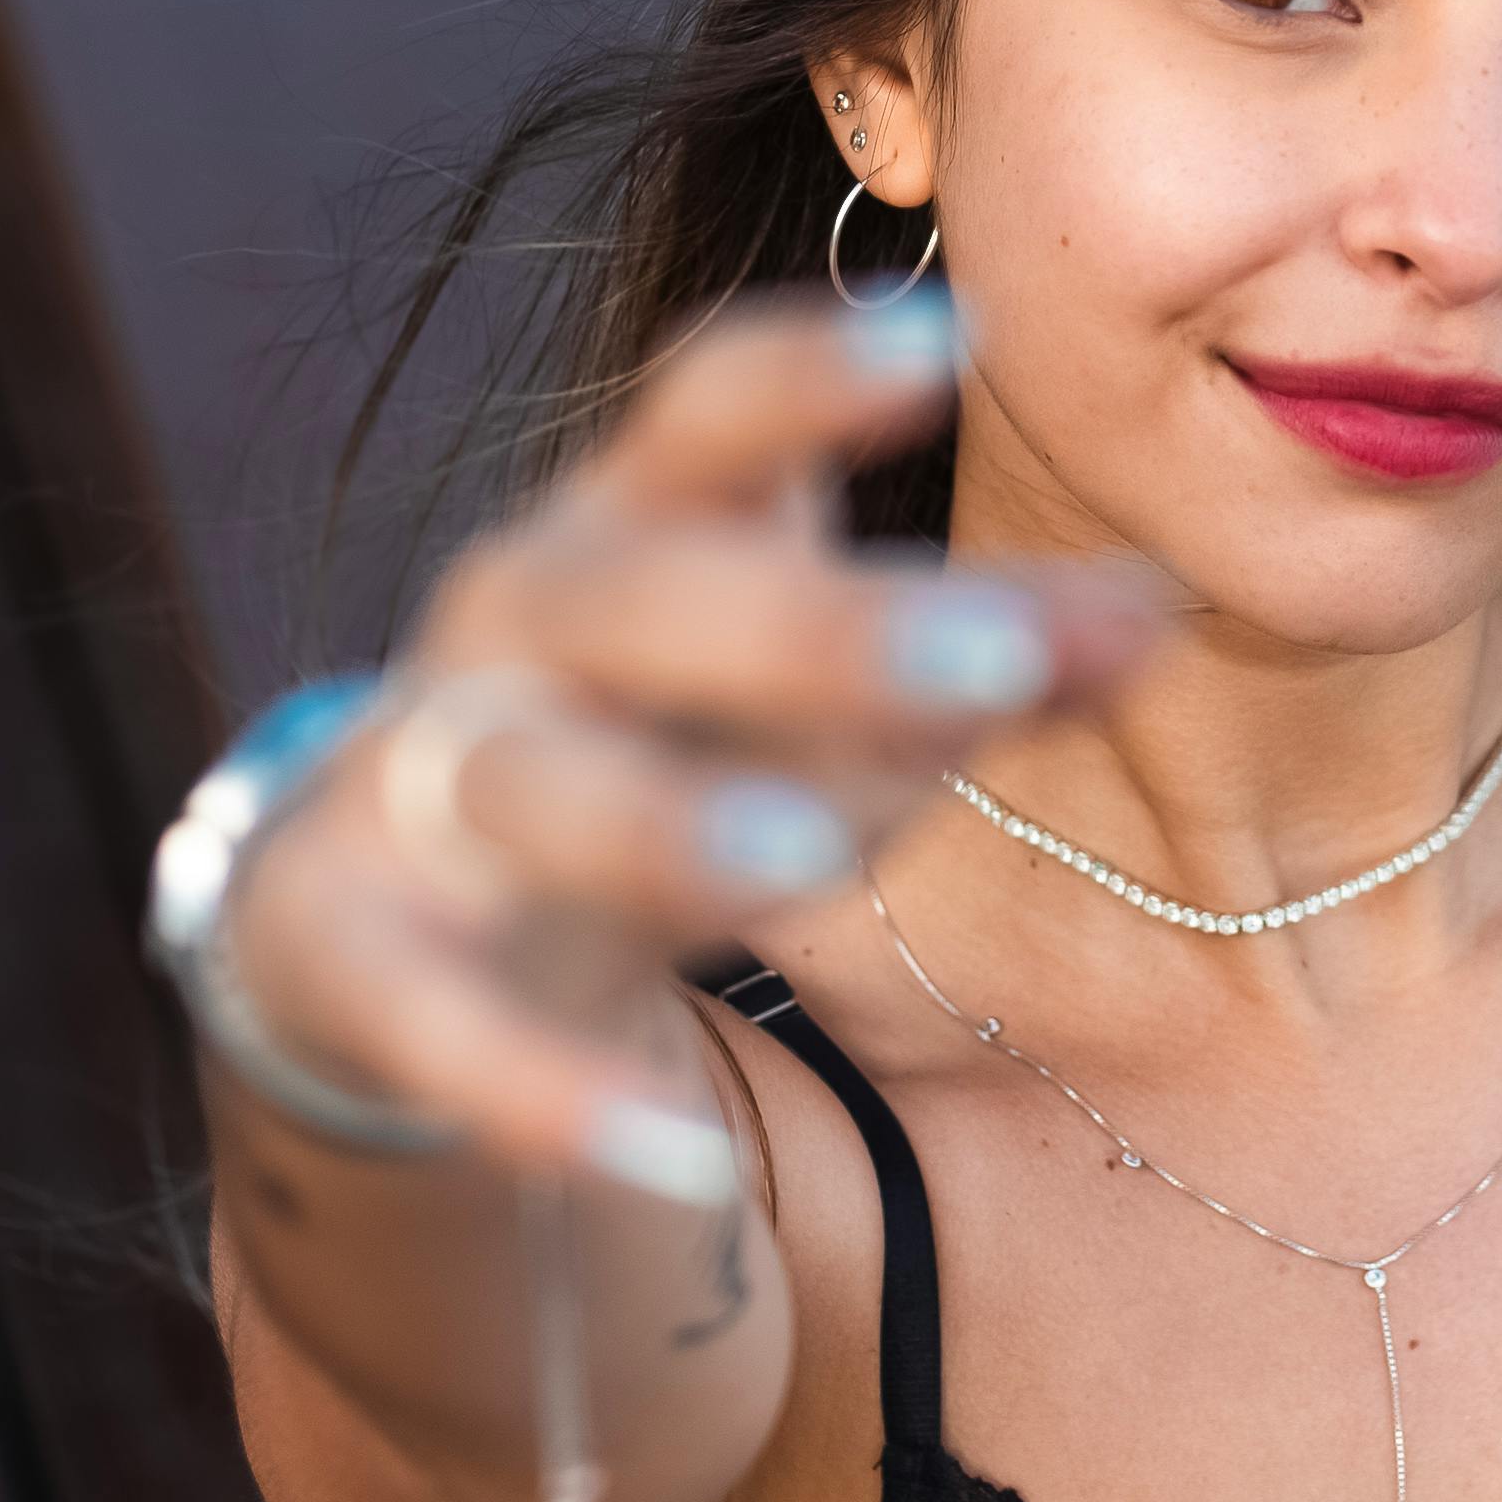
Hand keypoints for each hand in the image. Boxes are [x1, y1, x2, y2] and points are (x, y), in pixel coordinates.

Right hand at [225, 295, 1167, 1188]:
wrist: (373, 929)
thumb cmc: (666, 751)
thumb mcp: (820, 695)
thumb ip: (995, 654)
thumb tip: (1156, 613)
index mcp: (633, 525)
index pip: (707, 418)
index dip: (813, 378)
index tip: (947, 342)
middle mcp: (515, 626)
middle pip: (652, 600)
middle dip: (815, 631)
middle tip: (990, 658)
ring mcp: (418, 787)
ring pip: (537, 790)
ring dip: (662, 825)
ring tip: (796, 868)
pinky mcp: (345, 955)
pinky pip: (434, 1024)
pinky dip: (538, 1093)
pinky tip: (671, 1159)